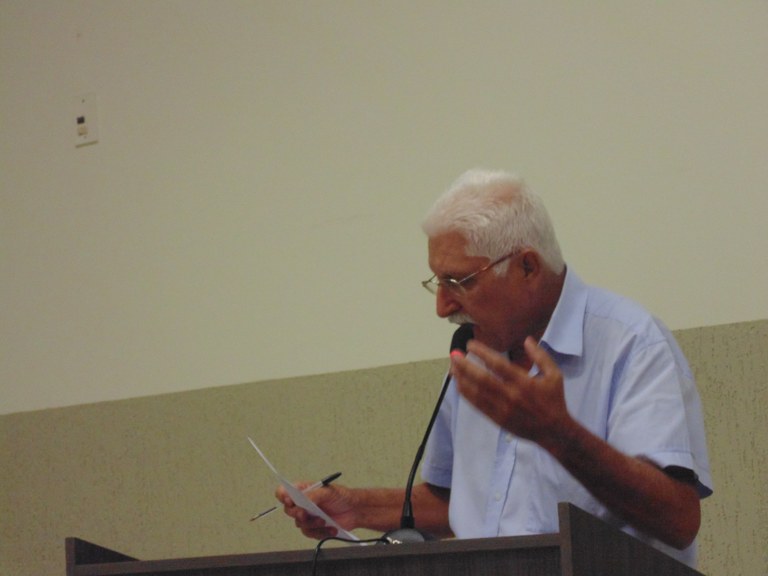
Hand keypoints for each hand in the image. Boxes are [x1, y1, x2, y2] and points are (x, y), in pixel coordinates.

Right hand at [275, 482, 356, 539]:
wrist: (355, 511)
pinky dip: (321, 532)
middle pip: (289, 511)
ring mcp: (307, 516)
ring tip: (325, 520)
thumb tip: (302, 498)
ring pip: (299, 524)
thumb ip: (313, 495)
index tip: (289, 500)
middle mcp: (302, 503)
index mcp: (303, 490)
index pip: (283, 492)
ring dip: (313, 524)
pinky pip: (310, 534)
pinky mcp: (314, 528)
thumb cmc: (342, 496)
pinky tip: (331, 528)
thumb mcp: (328, 491)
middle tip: (306, 514)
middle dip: (298, 513)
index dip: (283, 496)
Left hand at [450, 336, 573, 449]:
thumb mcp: (554, 375)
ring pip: (476, 393)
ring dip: (462, 379)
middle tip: (454, 354)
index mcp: (524, 382)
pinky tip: (459, 384)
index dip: (482, 353)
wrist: (553, 431)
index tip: (470, 344)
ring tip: (452, 367)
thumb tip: (527, 339)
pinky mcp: (497, 419)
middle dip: (465, 366)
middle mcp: (511, 395)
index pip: (498, 364)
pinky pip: (477, 405)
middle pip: (482, 379)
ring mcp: (502, 409)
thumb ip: (540, 356)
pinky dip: (466, 394)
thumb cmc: (554, 400)